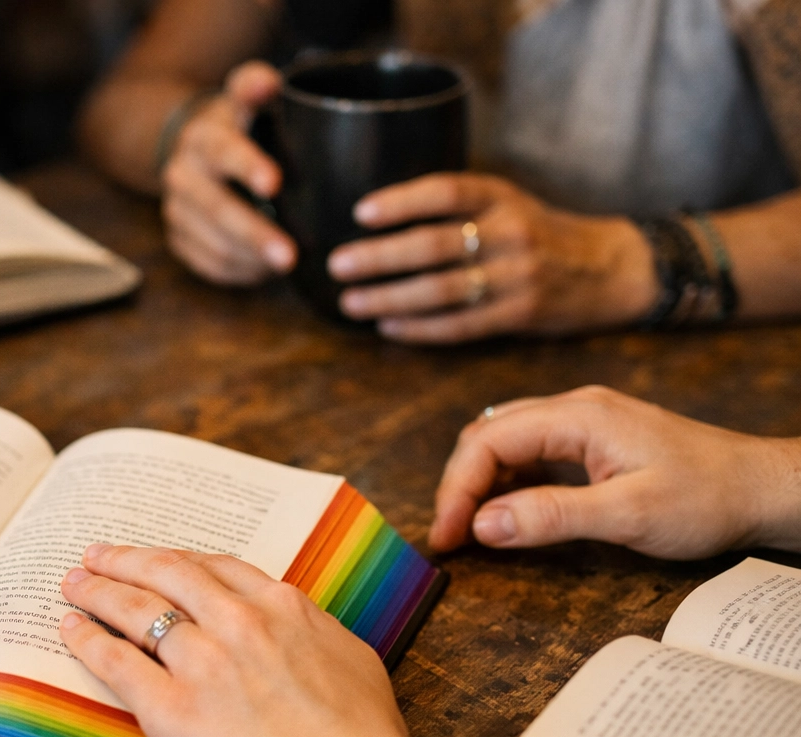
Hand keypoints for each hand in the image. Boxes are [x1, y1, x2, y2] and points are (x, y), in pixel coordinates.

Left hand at [58, 544, 407, 736]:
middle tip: (96, 555)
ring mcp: (202, 662)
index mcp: (284, 609)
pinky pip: (116, 662)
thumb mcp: (355, 665)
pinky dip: (87, 640)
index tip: (158, 558)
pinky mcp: (170, 708)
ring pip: (135, 609)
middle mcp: (238, 623)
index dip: (178, 559)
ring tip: (73, 584)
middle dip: (125, 560)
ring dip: (97, 590)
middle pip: (167, 574)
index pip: (217, 569)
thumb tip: (300, 634)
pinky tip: (70, 631)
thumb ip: (316, 639)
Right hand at [161, 61, 295, 284]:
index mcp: (203, 137)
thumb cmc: (240, 127)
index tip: (274, 184)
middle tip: (289, 256)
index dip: (247, 166)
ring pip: (213, 243)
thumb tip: (266, 83)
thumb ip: (255, 86)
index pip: (224, 150)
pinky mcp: (179, 238)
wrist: (196, 151)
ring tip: (287, 265)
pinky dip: (239, 271)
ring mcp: (177, 209)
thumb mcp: (245, 98)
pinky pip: (209, 264)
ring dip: (250, 258)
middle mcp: (183, 173)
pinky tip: (262, 269)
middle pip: (216, 208)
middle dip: (254, 234)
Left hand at [328, 173, 658, 342]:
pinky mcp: (520, 315)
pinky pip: (460, 326)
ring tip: (351, 302)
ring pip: (441, 290)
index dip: (402, 201)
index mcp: (502, 197)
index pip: (447, 193)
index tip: (360, 212)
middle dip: (380, 257)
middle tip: (338, 265)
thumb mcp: (509, 203)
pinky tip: (388, 327)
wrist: (613, 268)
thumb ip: (459, 208)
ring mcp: (517, 276)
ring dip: (389, 298)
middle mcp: (510, 233)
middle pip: (434, 246)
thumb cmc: (542, 233)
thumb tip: (381, 218)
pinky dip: (420, 328)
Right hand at [429, 386, 800, 557]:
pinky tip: (509, 511)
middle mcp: (575, 408)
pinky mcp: (594, 439)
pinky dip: (507, 480)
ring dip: (480, 482)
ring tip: (471, 528)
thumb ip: (551, 516)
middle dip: (460, 485)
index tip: (447, 536)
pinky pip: (531, 450)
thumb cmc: (708, 499)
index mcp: (579, 416)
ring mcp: (585, 421)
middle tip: (451, 536)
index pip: (488, 441)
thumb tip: (482, 525)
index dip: (456, 489)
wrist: (764, 489)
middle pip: (488, 435)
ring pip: (505, 440)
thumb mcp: (628, 515)